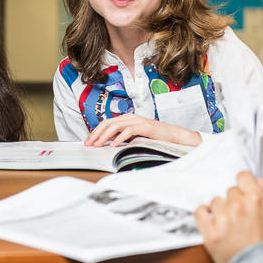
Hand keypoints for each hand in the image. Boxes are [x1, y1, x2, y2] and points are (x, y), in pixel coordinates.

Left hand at [85, 114, 200, 146]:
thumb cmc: (155, 137)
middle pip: (107, 123)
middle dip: (96, 133)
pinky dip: (119, 138)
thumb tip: (107, 142)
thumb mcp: (135, 137)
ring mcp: (137, 120)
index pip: (106, 123)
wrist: (174, 136)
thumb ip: (122, 137)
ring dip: (104, 136)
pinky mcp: (144, 126)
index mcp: (127, 119)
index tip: (88, 141)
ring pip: (115, 126)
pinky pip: (128, 131)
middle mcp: (130, 117)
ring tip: (98, 144)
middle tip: (89, 144)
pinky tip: (113, 145)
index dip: (96, 132)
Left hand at [194, 171, 262, 262]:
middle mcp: (239, 206)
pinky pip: (200, 212)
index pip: (242, 176)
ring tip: (230, 225)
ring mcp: (224, 219)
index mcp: (257, 200)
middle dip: (234, 201)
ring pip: (215, 201)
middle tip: (240, 216)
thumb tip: (258, 182)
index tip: (242, 190)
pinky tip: (212, 221)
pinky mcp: (211, 232)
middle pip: (229, 191)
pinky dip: (204, 215)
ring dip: (220, 210)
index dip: (243, 184)